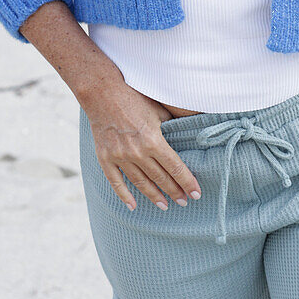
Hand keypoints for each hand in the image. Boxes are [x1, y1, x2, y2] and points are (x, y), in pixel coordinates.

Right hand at [81, 73, 202, 212]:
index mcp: (154, 140)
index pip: (175, 167)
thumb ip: (173, 124)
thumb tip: (190, 132)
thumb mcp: (159, 108)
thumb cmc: (134, 97)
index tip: (196, 194)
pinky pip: (116, 182)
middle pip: (160, 178)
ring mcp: (120, 157)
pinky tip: (133, 206)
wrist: (103, 92)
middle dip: (174, 191)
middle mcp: (138, 152)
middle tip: (184, 202)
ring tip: (165, 206)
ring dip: (154, 196)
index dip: (187, 182)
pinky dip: (124, 196)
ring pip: (141, 183)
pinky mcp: (105, 158)